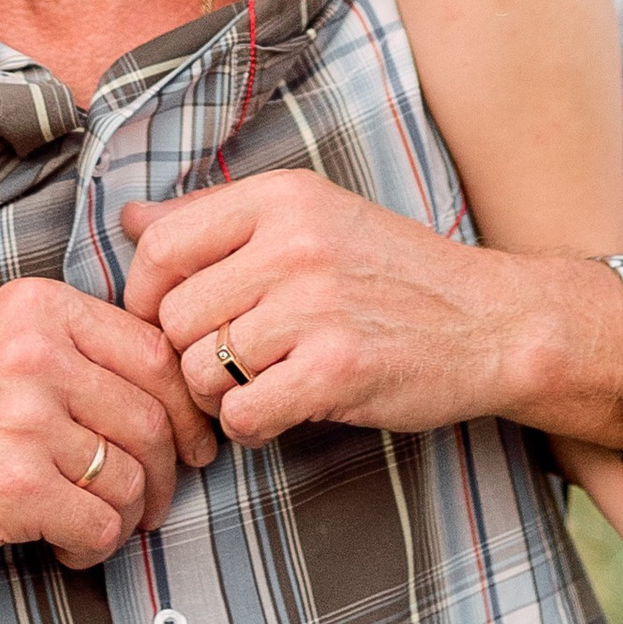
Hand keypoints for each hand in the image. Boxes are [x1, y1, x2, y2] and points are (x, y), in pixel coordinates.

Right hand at [0, 277, 214, 570]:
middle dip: (166, 474)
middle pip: (152, 420)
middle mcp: (36, 354)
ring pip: (129, 479)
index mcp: (39, 308)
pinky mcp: (15, 485)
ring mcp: (25, 419)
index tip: (194, 443)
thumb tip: (174, 389)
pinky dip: (92, 546)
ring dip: (126, 517)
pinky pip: (99, 525)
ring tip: (96, 523)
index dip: (186, 409)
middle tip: (153, 502)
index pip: (155, 353)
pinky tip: (64, 544)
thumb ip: (76, 347)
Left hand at [122, 174, 575, 444]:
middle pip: (176, 319)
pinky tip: (283, 408)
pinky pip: (242, 414)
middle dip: (190, 354)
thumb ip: (216, 220)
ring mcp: (317, 307)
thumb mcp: (311, 218)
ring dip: (219, 394)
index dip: (147, 298)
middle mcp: (295, 243)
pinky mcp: (338, 369)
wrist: (493, 322)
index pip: (161, 248)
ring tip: (262, 383)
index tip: (172, 321)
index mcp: (281, 198)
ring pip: (202, 370)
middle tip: (229, 364)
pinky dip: (251, 425)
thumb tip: (128, 220)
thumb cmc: (393, 275)